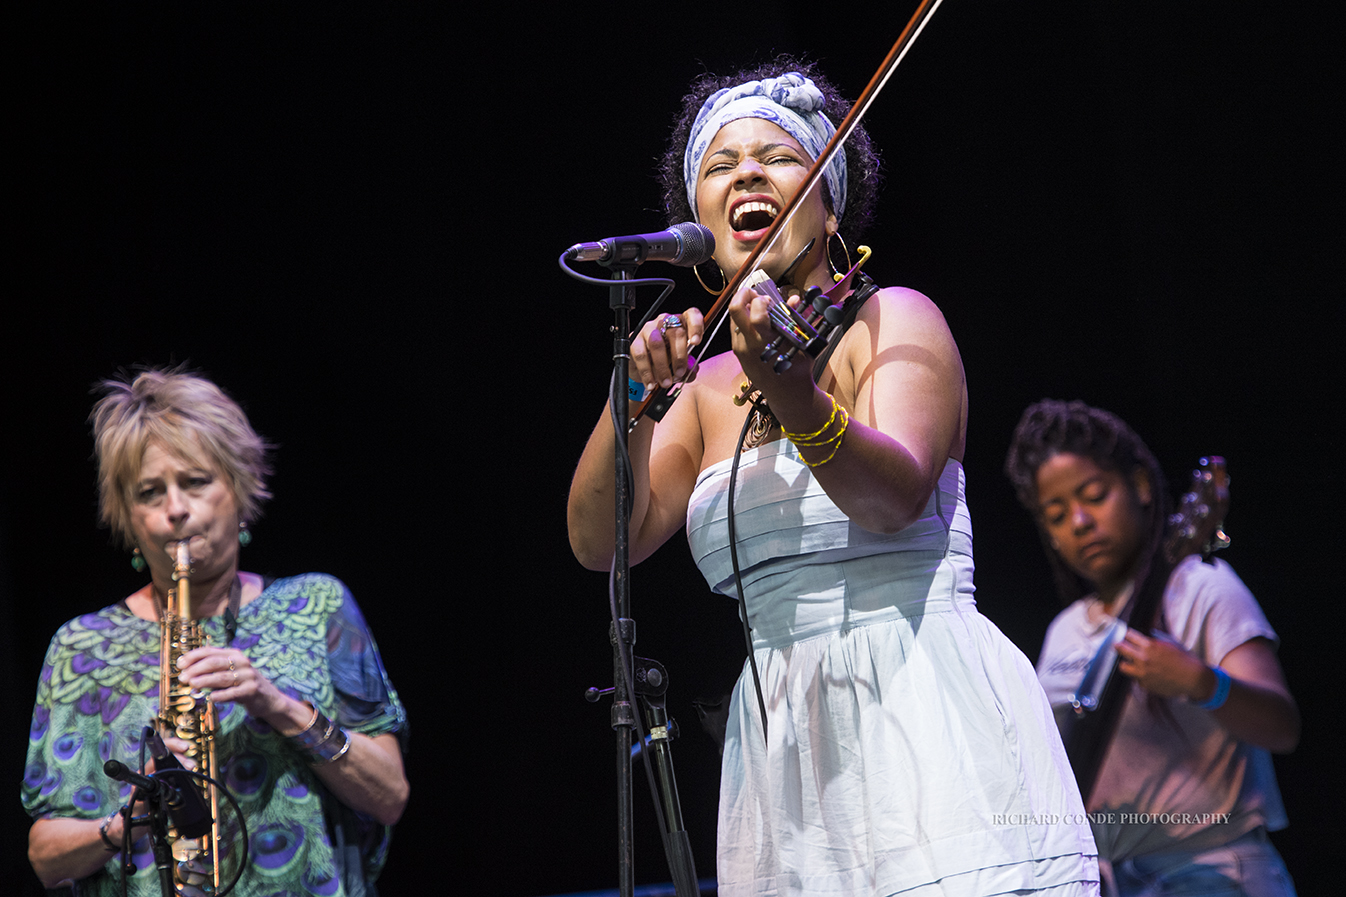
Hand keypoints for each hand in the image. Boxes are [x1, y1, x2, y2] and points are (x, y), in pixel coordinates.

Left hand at [177, 646, 284, 718]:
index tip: (179, 664)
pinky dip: (220, 695)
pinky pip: (233, 693)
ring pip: (221, 677)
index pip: (210, 651)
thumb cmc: (243, 685)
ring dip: (204, 681)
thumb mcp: (230, 674)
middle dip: (195, 669)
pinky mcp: (252, 690)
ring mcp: (248, 676)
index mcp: (234, 654)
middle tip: (183, 678)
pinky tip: (211, 698)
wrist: (268, 698)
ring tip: (192, 685)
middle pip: (214, 662)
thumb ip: (212, 672)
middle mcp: (242, 662)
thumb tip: (187, 675)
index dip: (193, 656)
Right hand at [631, 308, 702, 391]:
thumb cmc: (666, 361)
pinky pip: (641, 355)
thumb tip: (691, 372)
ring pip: (656, 343)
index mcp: (681, 324)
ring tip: (666, 382)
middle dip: (679, 357)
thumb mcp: (679, 365)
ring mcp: (648, 330)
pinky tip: (651, 383)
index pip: (691, 315)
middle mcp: (664, 323)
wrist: (642, 368)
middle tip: (679, 374)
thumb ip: (688, 369)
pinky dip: (647, 372)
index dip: (696, 326)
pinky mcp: (634, 340)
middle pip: (675, 332)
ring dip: (662, 366)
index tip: (696, 342)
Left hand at [728, 283, 816, 411]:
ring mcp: (741, 349)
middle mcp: (749, 345)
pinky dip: (742, 320)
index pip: (755, 312)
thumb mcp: (801, 342)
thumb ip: (795, 317)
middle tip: (754, 294)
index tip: (769, 300)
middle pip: (735, 310)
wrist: (787, 393)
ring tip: (756, 308)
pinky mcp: (737, 353)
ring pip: (733, 319)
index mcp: (766, 342)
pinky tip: (754, 322)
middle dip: (743, 294)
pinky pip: (734, 330)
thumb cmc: (797, 367)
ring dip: (743, 308)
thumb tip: (793, 298)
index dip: (761, 300)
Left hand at [1114, 630, 1210, 699]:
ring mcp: (1143, 672)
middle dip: (1118, 645)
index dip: (1127, 635)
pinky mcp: (1144, 684)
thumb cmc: (1184, 659)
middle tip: (1117, 645)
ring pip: (1123, 666)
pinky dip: (1140, 675)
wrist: (1193, 678)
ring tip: (1128, 662)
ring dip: (1125, 663)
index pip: (1129, 635)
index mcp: (1150, 645)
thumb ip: (1156, 639)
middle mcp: (1144, 658)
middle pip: (1120, 648)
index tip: (1126, 636)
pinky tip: (1149, 675)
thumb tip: (1147, 634)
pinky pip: (1136, 678)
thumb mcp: (1170, 643)